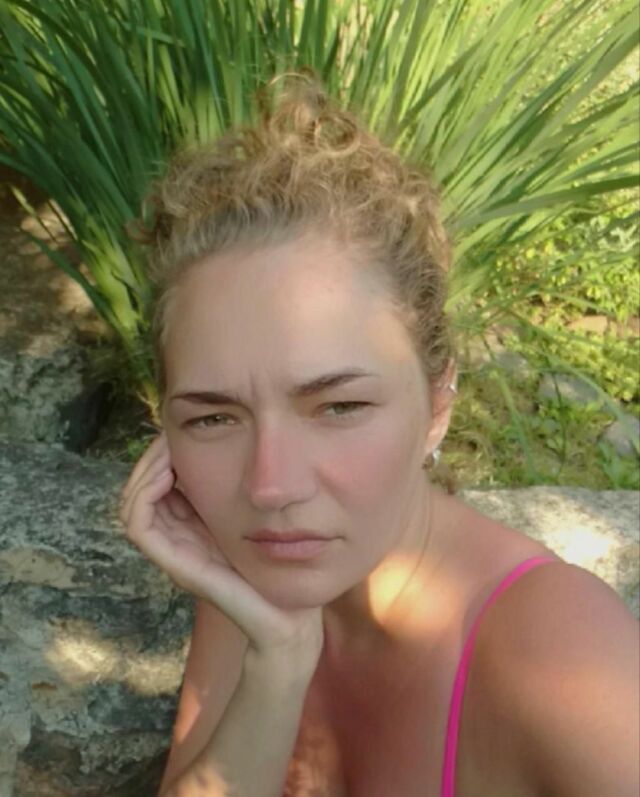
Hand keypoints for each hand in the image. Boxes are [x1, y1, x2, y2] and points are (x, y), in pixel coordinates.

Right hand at [119, 434, 323, 664]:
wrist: (290, 618)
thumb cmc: (282, 566)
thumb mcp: (259, 515)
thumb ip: (241, 489)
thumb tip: (233, 443)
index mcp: (193, 526)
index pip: (158, 484)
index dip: (162, 455)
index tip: (180, 429)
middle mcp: (178, 538)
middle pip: (140, 490)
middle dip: (151, 457)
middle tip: (169, 433)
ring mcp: (174, 553)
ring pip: (132, 503)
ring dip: (144, 470)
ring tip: (167, 448)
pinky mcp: (178, 566)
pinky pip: (138, 525)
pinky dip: (144, 494)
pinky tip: (169, 473)